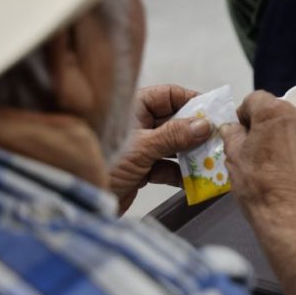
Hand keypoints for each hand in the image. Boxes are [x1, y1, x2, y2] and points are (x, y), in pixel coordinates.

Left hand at [109, 84, 211, 213]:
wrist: (79, 199)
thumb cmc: (101, 165)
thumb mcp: (142, 148)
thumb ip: (174, 135)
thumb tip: (204, 124)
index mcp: (132, 107)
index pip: (168, 95)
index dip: (191, 101)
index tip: (213, 112)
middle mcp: (136, 125)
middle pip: (175, 120)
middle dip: (195, 132)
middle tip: (217, 139)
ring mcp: (139, 148)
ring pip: (173, 145)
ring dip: (190, 154)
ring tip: (210, 161)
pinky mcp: (140, 170)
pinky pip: (167, 167)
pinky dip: (180, 174)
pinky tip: (193, 180)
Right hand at [220, 91, 295, 236]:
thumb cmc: (260, 188)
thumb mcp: (234, 160)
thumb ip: (233, 135)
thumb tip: (233, 128)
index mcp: (275, 113)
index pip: (256, 99)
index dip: (246, 113)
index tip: (243, 130)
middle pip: (282, 113)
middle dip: (270, 127)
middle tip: (262, 151)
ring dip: (292, 140)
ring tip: (283, 166)